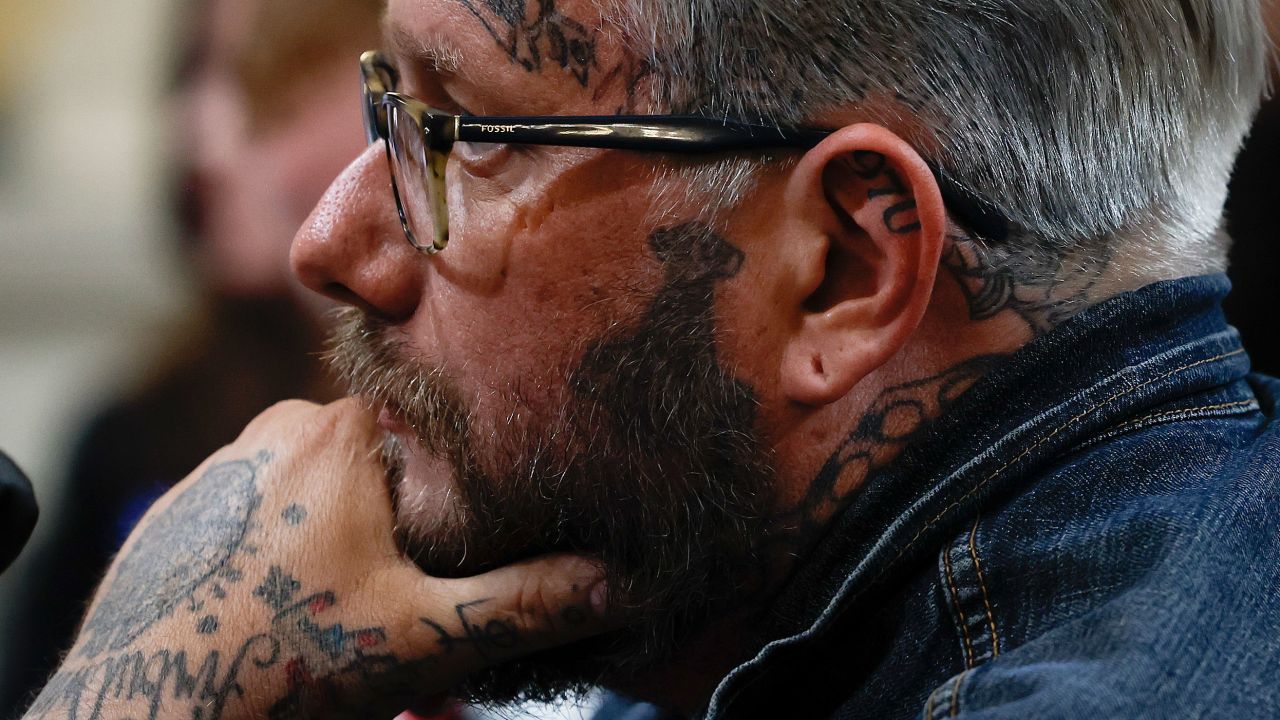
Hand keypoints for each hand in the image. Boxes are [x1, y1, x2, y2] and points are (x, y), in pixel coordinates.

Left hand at [23, 399, 610, 719]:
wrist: (142, 711)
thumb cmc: (282, 663)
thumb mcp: (424, 637)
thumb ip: (524, 600)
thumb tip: (616, 583)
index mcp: (340, 435)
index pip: (427, 427)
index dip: (451, 489)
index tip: (450, 551)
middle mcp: (273, 431)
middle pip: (372, 466)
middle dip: (395, 534)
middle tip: (400, 607)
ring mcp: (218, 470)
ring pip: (313, 494)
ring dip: (338, 550)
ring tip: (339, 623)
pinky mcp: (179, 513)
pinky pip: (256, 518)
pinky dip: (280, 560)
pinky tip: (280, 619)